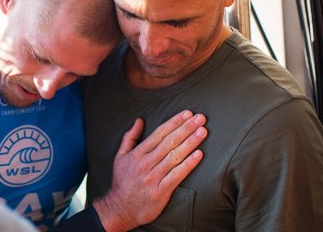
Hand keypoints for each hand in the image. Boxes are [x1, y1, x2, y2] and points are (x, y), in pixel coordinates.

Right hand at [92, 110, 207, 231]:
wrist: (119, 208)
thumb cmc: (122, 182)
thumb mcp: (120, 157)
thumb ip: (130, 137)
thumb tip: (139, 120)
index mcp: (137, 154)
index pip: (159, 133)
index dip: (174, 122)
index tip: (187, 113)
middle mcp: (146, 163)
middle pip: (169, 142)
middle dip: (186, 128)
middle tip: (200, 118)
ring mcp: (153, 177)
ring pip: (175, 156)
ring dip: (190, 142)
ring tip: (203, 131)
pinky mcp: (160, 191)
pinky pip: (177, 175)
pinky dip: (188, 164)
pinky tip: (199, 155)